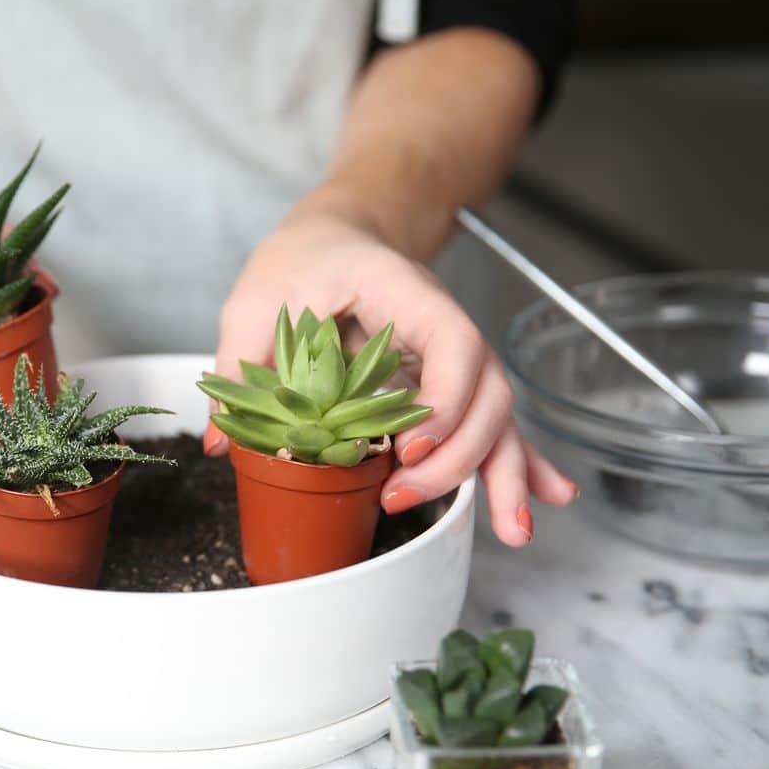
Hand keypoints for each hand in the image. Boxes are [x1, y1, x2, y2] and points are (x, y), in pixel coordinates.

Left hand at [209, 191, 577, 546]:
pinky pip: (491, 425)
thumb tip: (223, 444)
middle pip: (486, 392)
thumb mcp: (258, 302)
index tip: (409, 445)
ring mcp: (454, 360)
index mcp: (407, 293)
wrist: (334, 237)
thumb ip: (241, 364)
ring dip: (504, 474)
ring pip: (498, 417)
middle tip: (401, 495)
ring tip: (512, 531)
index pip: (454, 342)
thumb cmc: (302, 261)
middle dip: (458, 456)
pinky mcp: (450, 387)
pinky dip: (521, 462)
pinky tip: (545, 498)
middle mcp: (445, 327)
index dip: (443, 400)